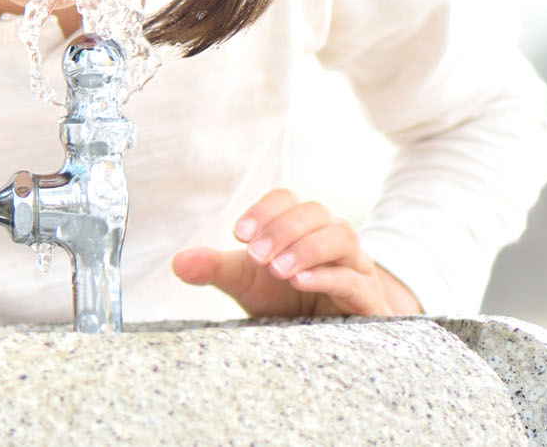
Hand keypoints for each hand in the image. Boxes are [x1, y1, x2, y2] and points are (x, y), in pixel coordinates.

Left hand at [171, 189, 419, 317]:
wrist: (321, 347)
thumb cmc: (284, 305)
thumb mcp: (246, 285)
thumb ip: (216, 269)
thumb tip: (178, 262)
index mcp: (302, 228)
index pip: (288, 199)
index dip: (265, 210)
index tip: (239, 234)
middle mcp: (332, 240)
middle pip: (316, 212)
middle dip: (283, 228)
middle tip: (254, 254)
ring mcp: (356, 268)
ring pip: (342, 237)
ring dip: (306, 247)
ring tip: (277, 268)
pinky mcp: (368, 301)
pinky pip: (354, 278)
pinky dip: (327, 275)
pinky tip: (300, 281)